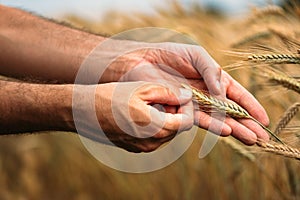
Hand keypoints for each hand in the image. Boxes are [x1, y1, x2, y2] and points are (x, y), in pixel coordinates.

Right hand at [74, 81, 192, 152]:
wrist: (84, 111)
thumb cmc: (112, 97)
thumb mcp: (143, 89)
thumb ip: (169, 93)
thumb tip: (187, 96)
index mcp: (157, 128)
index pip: (187, 122)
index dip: (187, 107)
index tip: (179, 94)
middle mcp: (152, 143)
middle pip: (177, 128)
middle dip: (175, 111)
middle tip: (162, 96)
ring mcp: (142, 147)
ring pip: (166, 133)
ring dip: (164, 118)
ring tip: (148, 103)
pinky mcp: (134, 148)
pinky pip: (153, 137)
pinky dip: (153, 125)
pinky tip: (139, 112)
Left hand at [95, 41, 269, 144]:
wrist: (143, 61)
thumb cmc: (169, 54)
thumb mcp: (197, 56)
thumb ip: (211, 72)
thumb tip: (223, 93)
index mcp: (213, 80)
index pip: (236, 95)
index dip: (251, 107)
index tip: (264, 120)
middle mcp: (207, 94)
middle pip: (231, 111)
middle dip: (247, 124)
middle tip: (263, 139)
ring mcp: (195, 104)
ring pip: (219, 119)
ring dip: (236, 129)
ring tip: (251, 140)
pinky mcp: (181, 110)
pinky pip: (200, 118)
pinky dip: (214, 125)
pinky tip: (227, 131)